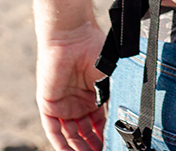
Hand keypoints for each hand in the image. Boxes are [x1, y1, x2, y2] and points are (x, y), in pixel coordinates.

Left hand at [36, 23, 107, 150]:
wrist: (73, 36)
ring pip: (69, 135)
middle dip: (93, 146)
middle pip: (84, 133)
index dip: (105, 137)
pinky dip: (61, 144)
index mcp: (94, 95)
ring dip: (78, 149)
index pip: (99, 124)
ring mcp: (63, 105)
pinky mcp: (49, 105)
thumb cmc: (94, 49)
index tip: (115, 146)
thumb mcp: (110, 77)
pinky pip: (53, 130)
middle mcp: (78, 103)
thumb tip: (126, 120)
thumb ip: (115, 97)